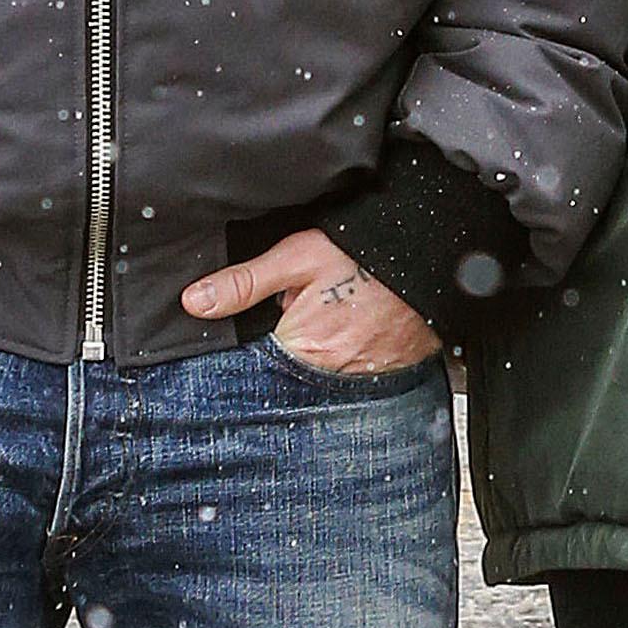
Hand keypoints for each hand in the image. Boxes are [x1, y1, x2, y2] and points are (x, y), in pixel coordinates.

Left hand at [181, 229, 441, 375]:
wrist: (431, 251)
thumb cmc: (365, 250)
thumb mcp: (297, 256)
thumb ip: (245, 282)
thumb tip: (195, 302)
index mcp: (302, 347)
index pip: (258, 361)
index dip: (256, 339)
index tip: (266, 319)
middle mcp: (331, 372)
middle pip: (290, 368)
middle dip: (289, 343)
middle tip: (308, 307)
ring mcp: (363, 377)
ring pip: (322, 371)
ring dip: (321, 350)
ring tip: (336, 313)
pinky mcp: (388, 372)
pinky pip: (356, 372)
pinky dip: (351, 353)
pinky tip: (358, 325)